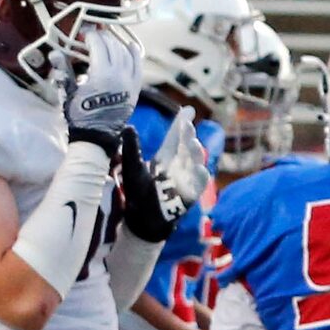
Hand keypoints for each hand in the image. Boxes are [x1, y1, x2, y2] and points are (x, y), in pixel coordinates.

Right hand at [62, 20, 139, 140]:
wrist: (96, 135)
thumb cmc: (79, 114)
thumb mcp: (68, 92)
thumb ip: (63, 71)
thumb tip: (55, 53)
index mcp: (102, 75)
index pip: (99, 46)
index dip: (91, 36)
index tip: (83, 33)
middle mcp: (120, 76)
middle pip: (113, 47)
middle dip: (102, 37)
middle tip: (92, 35)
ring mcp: (130, 83)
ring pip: (126, 54)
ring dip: (116, 43)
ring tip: (106, 39)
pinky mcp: (135, 89)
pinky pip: (138, 67)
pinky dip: (135, 55)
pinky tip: (131, 46)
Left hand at [117, 104, 202, 244]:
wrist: (143, 219)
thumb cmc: (138, 192)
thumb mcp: (132, 167)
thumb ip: (131, 148)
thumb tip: (128, 127)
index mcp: (166, 156)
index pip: (176, 136)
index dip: (182, 123)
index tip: (188, 110)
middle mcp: (179, 165)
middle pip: (186, 146)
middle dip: (188, 135)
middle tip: (186, 125)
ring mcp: (186, 179)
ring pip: (195, 163)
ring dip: (196, 153)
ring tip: (193, 143)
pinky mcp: (190, 195)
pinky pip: (199, 186)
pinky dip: (201, 178)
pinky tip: (200, 169)